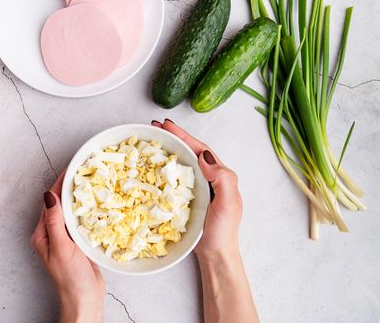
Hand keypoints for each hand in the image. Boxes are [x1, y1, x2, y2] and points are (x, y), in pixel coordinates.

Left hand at [30, 172, 104, 322]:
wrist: (85, 300)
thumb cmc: (71, 278)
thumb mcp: (62, 247)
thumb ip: (55, 222)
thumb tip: (48, 195)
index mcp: (42, 234)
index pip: (49, 202)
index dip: (59, 184)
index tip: (71, 168)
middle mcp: (51, 234)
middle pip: (59, 204)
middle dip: (69, 186)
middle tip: (83, 170)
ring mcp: (64, 238)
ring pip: (70, 211)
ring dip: (78, 197)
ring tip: (90, 181)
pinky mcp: (77, 243)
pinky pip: (79, 221)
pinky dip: (86, 210)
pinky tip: (96, 203)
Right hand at [152, 119, 242, 261]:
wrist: (215, 255)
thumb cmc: (223, 231)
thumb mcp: (229, 204)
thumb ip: (222, 179)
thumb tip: (204, 157)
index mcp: (220, 175)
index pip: (200, 149)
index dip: (183, 135)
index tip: (166, 125)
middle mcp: (208, 178)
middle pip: (189, 151)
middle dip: (173, 137)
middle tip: (154, 127)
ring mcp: (196, 188)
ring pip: (180, 163)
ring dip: (167, 150)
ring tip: (151, 140)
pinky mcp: (185, 198)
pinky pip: (173, 178)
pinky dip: (163, 168)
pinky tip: (152, 166)